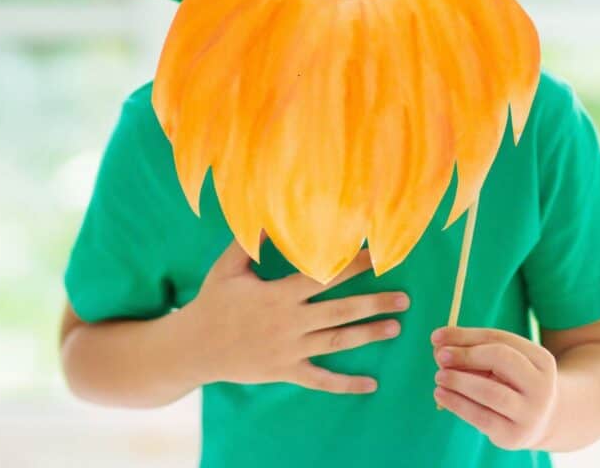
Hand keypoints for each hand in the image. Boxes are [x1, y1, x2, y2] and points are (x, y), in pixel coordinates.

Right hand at [186, 231, 409, 394]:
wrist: (196, 347)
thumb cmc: (213, 301)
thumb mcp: (228, 267)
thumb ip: (249, 241)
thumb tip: (267, 214)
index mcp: (279, 295)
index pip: (323, 277)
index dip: (350, 265)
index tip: (375, 256)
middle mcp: (290, 323)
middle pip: (339, 311)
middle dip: (373, 303)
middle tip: (403, 297)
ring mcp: (290, 350)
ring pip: (336, 343)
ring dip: (368, 335)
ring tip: (396, 327)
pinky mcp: (286, 372)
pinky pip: (320, 380)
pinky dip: (346, 384)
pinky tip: (370, 384)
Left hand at [431, 326, 557, 450]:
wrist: (541, 422)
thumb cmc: (512, 381)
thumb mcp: (500, 362)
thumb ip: (471, 350)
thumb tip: (439, 347)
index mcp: (540, 359)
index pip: (500, 339)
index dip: (466, 336)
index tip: (435, 336)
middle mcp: (541, 386)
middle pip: (501, 360)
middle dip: (467, 355)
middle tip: (440, 356)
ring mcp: (530, 414)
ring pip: (492, 392)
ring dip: (459, 381)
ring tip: (439, 376)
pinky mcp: (514, 436)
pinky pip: (482, 418)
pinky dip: (457, 404)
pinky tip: (441, 394)